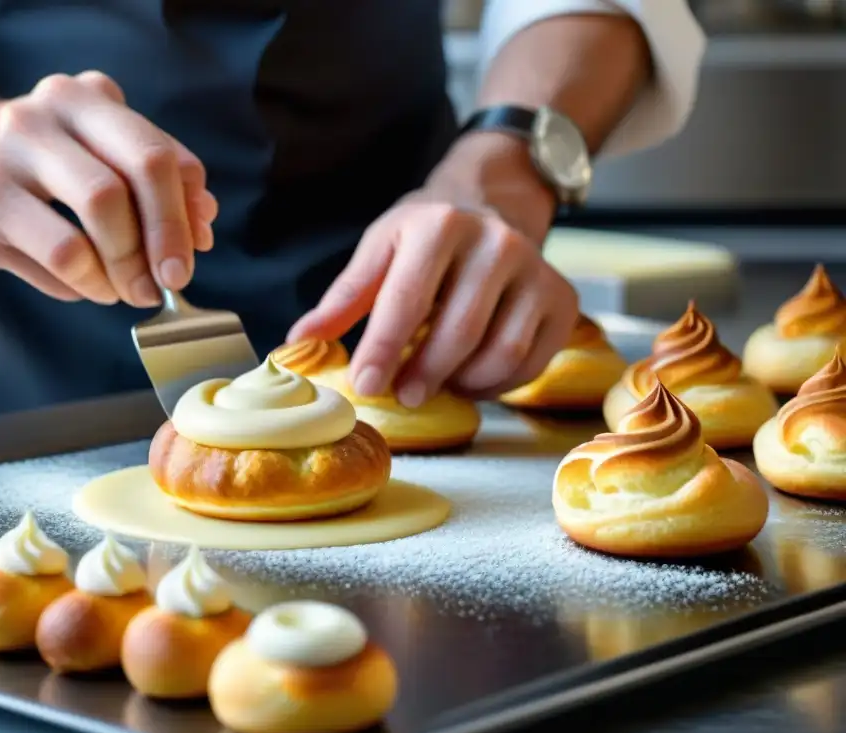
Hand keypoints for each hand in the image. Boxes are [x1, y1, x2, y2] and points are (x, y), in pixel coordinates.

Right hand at [0, 71, 216, 305]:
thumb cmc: (37, 161)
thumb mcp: (93, 148)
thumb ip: (151, 177)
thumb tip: (203, 223)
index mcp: (85, 99)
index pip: (159, 154)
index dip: (186, 210)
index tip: (196, 249)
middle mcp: (45, 117)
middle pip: (134, 178)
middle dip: (164, 240)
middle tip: (169, 282)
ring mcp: (6, 160)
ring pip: (98, 218)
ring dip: (127, 268)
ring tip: (129, 289)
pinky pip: (62, 258)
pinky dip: (89, 284)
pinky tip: (88, 285)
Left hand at [288, 134, 578, 405]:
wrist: (494, 205)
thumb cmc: (426, 237)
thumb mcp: (381, 249)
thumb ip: (345, 297)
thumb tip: (299, 341)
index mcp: (440, 225)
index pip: (407, 299)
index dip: (383, 349)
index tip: (364, 386)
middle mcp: (496, 243)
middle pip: (459, 331)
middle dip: (425, 374)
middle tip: (402, 396)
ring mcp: (537, 270)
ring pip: (500, 352)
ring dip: (462, 382)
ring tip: (436, 383)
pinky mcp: (562, 299)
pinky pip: (531, 362)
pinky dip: (496, 384)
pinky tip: (470, 377)